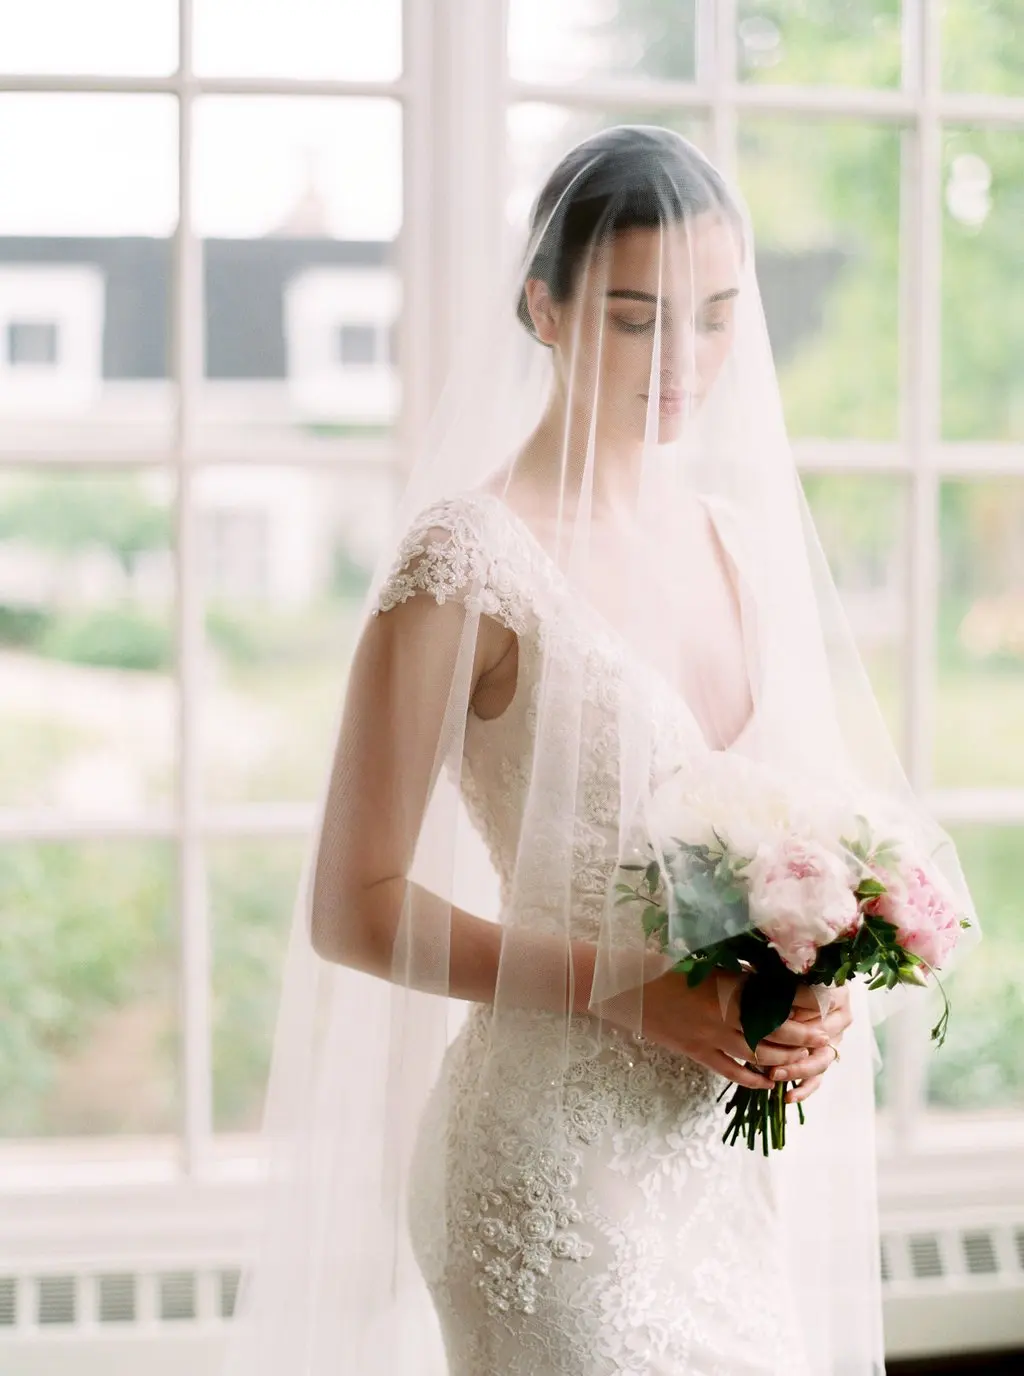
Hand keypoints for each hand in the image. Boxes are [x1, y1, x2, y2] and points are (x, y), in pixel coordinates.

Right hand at [633, 968, 833, 1089]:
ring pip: (759, 1056)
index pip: (780, 999)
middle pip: (777, 1032)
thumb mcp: (708, 964)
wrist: (628, 987)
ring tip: (802, 1058)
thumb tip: (774, 978)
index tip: (824, 1005)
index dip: (806, 1005)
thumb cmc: (666, 966)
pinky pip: (731, 1071)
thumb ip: (739, 974)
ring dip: (784, 1060)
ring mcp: (711, 1037)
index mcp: (730, 986)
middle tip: (824, 1038)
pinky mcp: (697, 1053)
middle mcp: (725, 1014)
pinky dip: (753, 1079)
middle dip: (804, 1037)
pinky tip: (767, 1082)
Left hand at [769, 984, 852, 1104]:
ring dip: (797, 1070)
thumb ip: (790, 986)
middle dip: (795, 1049)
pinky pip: (818, 1078)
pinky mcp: (824, 1057)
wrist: (802, 983)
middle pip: (821, 1040)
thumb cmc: (792, 976)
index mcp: (838, 996)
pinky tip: (788, 1096)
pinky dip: (804, 1089)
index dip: (797, 1014)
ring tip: (775, 1074)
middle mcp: (841, 1020)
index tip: (772, 1017)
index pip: (819, 1009)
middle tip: (773, 1054)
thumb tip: (777, 1004)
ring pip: (820, 1061)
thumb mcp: (790, 976)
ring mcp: (834, 1041)